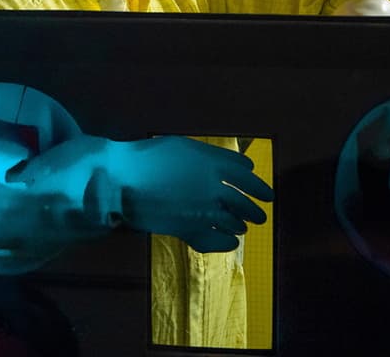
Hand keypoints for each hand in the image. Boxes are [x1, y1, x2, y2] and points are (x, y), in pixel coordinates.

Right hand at [107, 137, 272, 252]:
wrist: (123, 180)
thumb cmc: (150, 157)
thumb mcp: (184, 147)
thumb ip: (213, 157)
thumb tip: (240, 166)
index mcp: (214, 164)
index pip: (246, 176)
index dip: (259, 186)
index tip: (266, 193)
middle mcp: (214, 188)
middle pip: (244, 202)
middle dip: (254, 210)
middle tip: (260, 214)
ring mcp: (203, 211)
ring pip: (233, 222)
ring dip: (241, 225)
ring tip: (243, 227)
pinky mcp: (189, 229)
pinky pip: (217, 240)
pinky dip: (226, 242)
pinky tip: (230, 242)